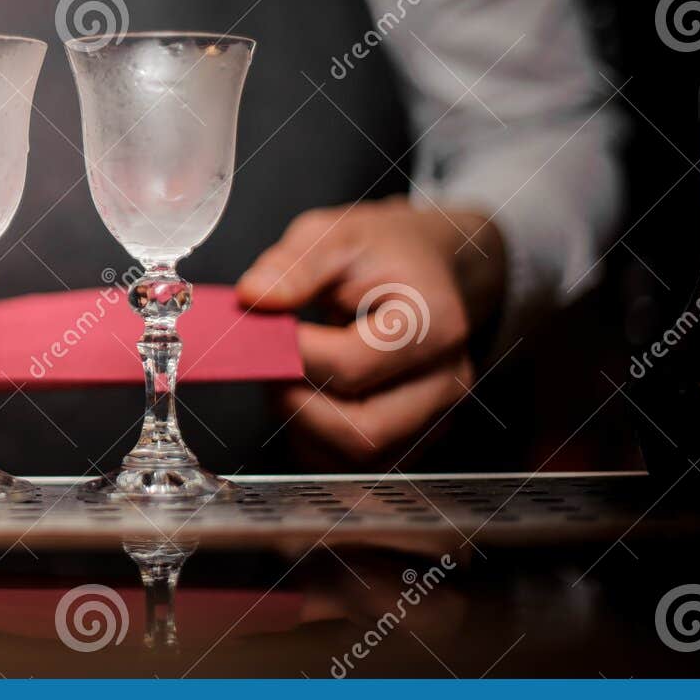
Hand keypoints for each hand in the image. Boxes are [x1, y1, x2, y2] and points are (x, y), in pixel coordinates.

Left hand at [235, 198, 505, 464]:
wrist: (429, 267)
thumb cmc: (385, 253)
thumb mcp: (335, 234)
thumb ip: (293, 265)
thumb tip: (254, 297)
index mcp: (433, 324)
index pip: (351, 367)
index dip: (291, 355)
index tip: (264, 331)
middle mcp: (446, 381)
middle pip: (362, 432)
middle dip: (296, 405)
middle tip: (268, 366)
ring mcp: (436, 416)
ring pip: (357, 458)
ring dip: (302, 426)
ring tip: (288, 375)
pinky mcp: (417, 438)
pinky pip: (355, 465)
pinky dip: (316, 441)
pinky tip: (304, 397)